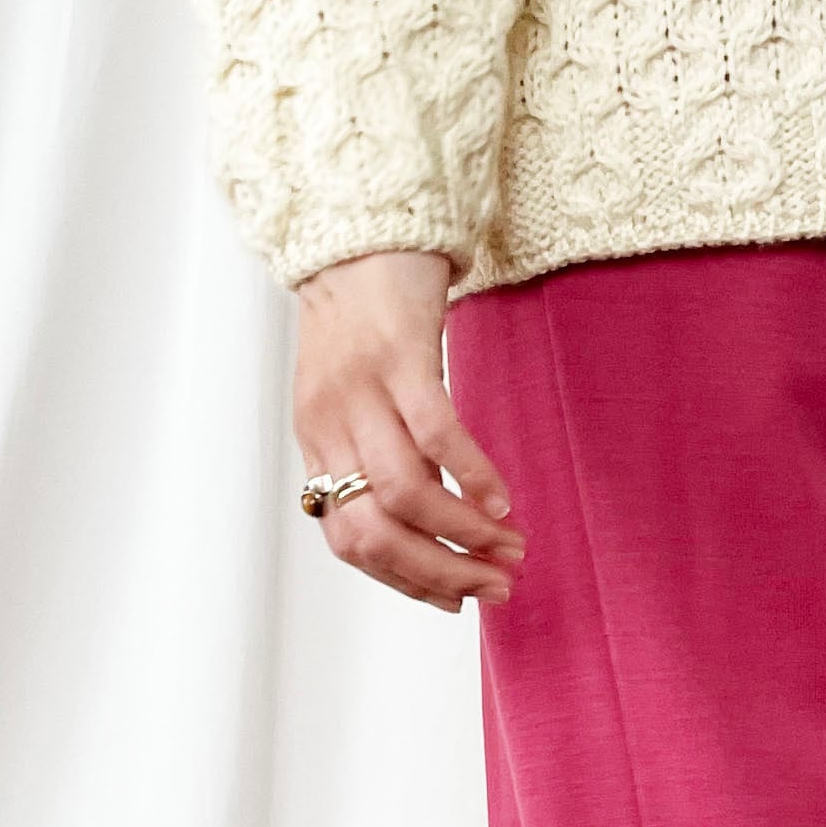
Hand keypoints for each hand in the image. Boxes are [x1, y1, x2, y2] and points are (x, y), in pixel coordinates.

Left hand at [292, 251, 525, 612]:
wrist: (357, 227)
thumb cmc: (363, 314)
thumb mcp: (352, 395)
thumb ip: (377, 452)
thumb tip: (429, 516)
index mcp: (317, 442)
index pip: (350, 541)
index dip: (404, 581)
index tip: (453, 599)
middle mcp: (330, 424)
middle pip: (377, 532)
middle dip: (439, 573)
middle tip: (493, 587)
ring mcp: (362, 391)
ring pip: (407, 494)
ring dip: (463, 535)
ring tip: (509, 548)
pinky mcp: (399, 355)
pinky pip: (437, 434)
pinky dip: (474, 476)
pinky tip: (502, 498)